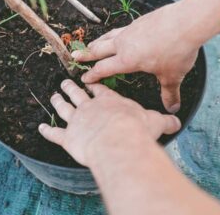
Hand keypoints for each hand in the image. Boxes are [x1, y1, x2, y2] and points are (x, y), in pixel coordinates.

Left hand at [38, 79, 180, 166]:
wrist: (118, 140)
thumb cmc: (136, 129)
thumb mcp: (156, 122)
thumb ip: (165, 121)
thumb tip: (178, 121)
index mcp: (109, 100)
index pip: (100, 88)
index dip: (94, 84)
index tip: (89, 80)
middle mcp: (90, 107)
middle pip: (78, 93)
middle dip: (71, 87)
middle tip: (65, 82)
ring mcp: (77, 120)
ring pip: (64, 107)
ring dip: (58, 101)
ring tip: (53, 96)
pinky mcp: (68, 137)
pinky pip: (55, 133)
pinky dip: (47, 131)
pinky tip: (41, 128)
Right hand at [72, 3, 200, 112]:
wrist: (186, 21)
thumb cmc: (177, 50)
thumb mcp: (172, 75)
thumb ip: (169, 92)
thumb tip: (172, 108)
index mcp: (127, 59)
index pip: (103, 68)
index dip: (92, 75)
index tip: (84, 78)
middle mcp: (124, 44)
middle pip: (99, 49)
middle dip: (86, 54)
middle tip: (74, 56)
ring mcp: (130, 30)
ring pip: (108, 37)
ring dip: (97, 42)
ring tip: (91, 45)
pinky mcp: (139, 21)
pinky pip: (120, 29)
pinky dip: (113, 33)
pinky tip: (118, 34)